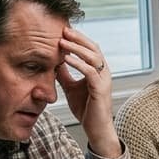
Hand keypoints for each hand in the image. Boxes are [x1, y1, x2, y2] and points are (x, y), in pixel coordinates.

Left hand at [55, 26, 119, 157]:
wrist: (96, 129)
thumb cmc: (86, 109)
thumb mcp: (71, 88)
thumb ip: (65, 75)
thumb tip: (54, 62)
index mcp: (98, 70)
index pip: (90, 48)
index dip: (78, 39)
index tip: (63, 31)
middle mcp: (104, 72)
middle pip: (94, 48)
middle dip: (78, 38)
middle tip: (64, 29)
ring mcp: (104, 80)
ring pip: (93, 57)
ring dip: (77, 48)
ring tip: (62, 41)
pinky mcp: (100, 89)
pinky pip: (90, 72)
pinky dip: (78, 63)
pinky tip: (66, 59)